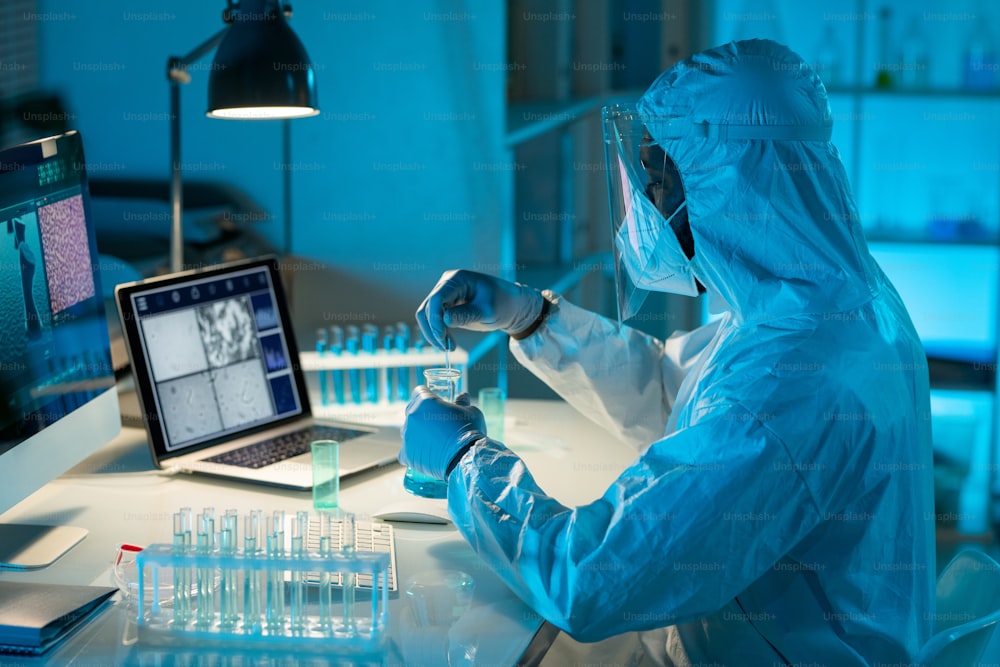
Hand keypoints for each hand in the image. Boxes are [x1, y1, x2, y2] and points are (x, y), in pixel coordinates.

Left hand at [399, 387, 485, 479]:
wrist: (466, 457)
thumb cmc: (470, 431)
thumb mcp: (470, 412)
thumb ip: (462, 403)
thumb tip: (462, 397)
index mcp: (425, 401)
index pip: (419, 392)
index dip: (429, 398)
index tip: (436, 404)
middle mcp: (412, 416)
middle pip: (412, 411)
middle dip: (423, 415)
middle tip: (437, 424)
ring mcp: (408, 435)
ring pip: (409, 431)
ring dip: (418, 434)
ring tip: (434, 442)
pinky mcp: (406, 453)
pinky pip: (405, 451)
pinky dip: (414, 452)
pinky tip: (426, 454)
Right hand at [415, 269, 542, 349]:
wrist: (512, 306)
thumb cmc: (504, 304)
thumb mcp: (488, 311)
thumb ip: (466, 315)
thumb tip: (445, 320)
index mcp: (458, 279)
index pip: (437, 299)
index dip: (435, 320)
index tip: (443, 338)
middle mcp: (447, 284)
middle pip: (427, 308)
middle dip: (433, 329)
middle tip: (447, 347)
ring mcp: (445, 294)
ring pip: (427, 315)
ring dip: (434, 333)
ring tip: (449, 347)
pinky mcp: (447, 306)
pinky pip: (434, 320)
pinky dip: (438, 332)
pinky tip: (448, 343)